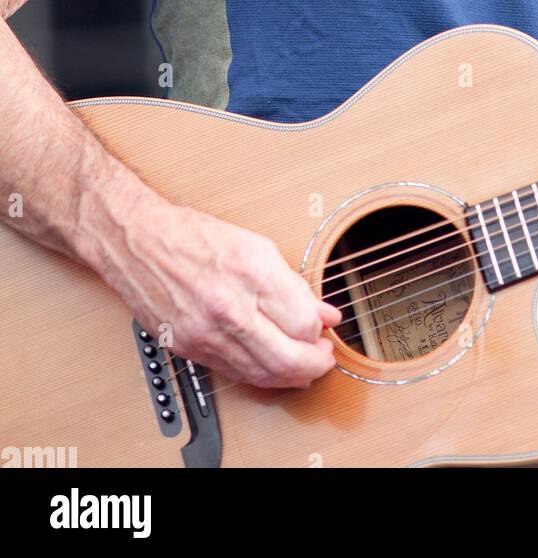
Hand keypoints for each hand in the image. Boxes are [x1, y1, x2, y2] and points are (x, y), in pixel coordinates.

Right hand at [99, 194, 341, 387]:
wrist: (137, 243)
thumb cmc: (193, 236)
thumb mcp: (254, 246)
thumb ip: (292, 284)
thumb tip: (324, 313)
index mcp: (251, 272)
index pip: (303, 322)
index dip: (320, 329)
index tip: (326, 326)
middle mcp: (229, 307)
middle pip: (287, 358)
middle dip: (316, 363)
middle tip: (325, 356)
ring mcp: (206, 333)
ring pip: (263, 374)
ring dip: (292, 376)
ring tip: (304, 363)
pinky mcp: (190, 349)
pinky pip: (236, 374)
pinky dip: (261, 375)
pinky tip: (273, 366)